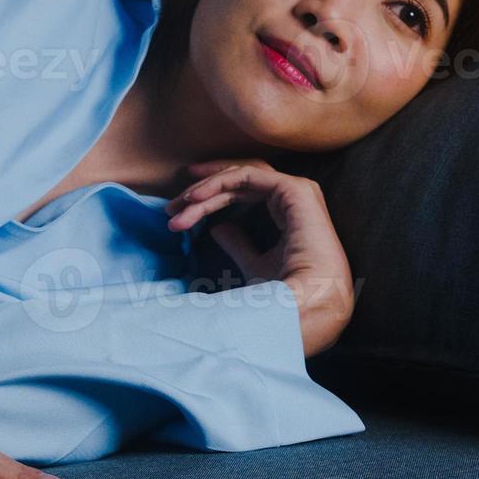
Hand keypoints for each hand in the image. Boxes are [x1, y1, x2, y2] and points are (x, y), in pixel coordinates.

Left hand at [165, 159, 355, 355]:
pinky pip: (248, 176)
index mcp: (290, 213)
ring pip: (242, 175)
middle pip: (241, 180)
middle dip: (204, 189)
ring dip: (207, 186)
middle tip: (172, 205)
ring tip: (179, 205)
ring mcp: (297, 191)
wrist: (306, 303)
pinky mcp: (294, 189)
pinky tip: (195, 198)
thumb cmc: (285, 294)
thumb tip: (217, 229)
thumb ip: (238, 245)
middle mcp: (295, 198)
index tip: (180, 207)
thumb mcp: (253, 266)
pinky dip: (219, 182)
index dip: (212, 194)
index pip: (246, 192)